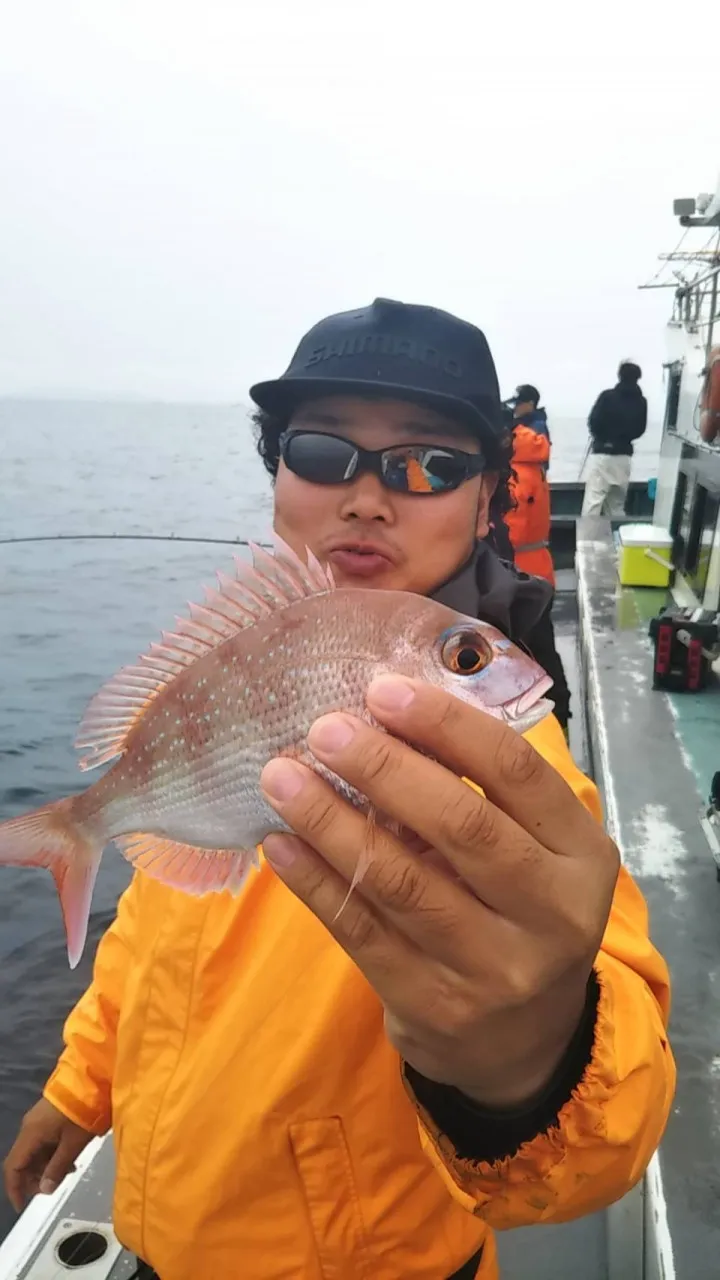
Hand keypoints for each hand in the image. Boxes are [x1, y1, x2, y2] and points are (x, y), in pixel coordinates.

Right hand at [3, 1098, 92, 1211]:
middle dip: (34, 1178)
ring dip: (45, 1166)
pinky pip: (42, 1141)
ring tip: (68, 1171)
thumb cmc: (83, 1113)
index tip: (22, 1206)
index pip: (13, 1167)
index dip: (15, 1189)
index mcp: (30, 1134)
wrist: (93, 1080)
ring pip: (34, 1152)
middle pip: (23, 1161)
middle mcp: (29, 1127)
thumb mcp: (72, 1144)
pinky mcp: (48, 1116)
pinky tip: (69, 1158)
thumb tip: (44, 1190)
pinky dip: (51, 1154)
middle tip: (54, 1185)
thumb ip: (57, 1168)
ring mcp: (38, 1120)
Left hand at [260, 675, 618, 1108]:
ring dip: (332, 822)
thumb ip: (485, 791)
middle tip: (323, 729)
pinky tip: (278, 843)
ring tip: (280, 776)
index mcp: (582, 856)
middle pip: (460, 826)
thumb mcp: (536, 852)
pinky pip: (362, 932)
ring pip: (402, 882)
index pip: (517, 774)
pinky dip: (314, 883)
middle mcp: (550, 914)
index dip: (448, 726)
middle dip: (384, 769)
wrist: (520, 1043)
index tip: (383, 691)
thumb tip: (387, 712)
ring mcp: (492, 967)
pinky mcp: (433, 1005)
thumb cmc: (518, 912)